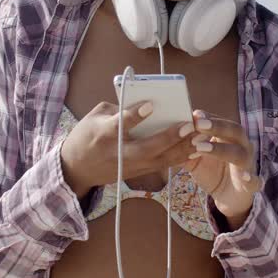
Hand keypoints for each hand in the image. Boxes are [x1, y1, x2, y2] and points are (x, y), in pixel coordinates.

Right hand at [59, 100, 197, 197]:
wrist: (77, 169)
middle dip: (169, 137)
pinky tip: (195, 149)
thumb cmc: (86, 135)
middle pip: (147, 148)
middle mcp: (119, 153)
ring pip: (160, 160)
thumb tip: (146, 103)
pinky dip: (180, 158)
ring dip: (182, 149)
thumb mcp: (95, 116)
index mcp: (104, 134)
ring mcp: (129, 166)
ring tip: (201, 136)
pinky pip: (162, 166)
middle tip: (188, 125)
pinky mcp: (137, 173)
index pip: (120, 124)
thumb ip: (119, 108)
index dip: (135, 115)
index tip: (150, 104)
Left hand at [182, 110, 261, 225]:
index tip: (193, 114)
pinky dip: (252, 180)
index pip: (220, 122)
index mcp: (228, 137)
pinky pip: (254, 181)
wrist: (228, 198)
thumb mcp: (194, 159)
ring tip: (202, 148)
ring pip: (240, 154)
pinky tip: (245, 178)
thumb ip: (185, 147)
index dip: (207, 118)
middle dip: (217, 126)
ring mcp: (248, 165)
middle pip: (234, 131)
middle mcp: (241, 146)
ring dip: (222, 150)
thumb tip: (168, 132)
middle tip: (199, 123)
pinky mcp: (251, 184)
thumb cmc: (212, 172)